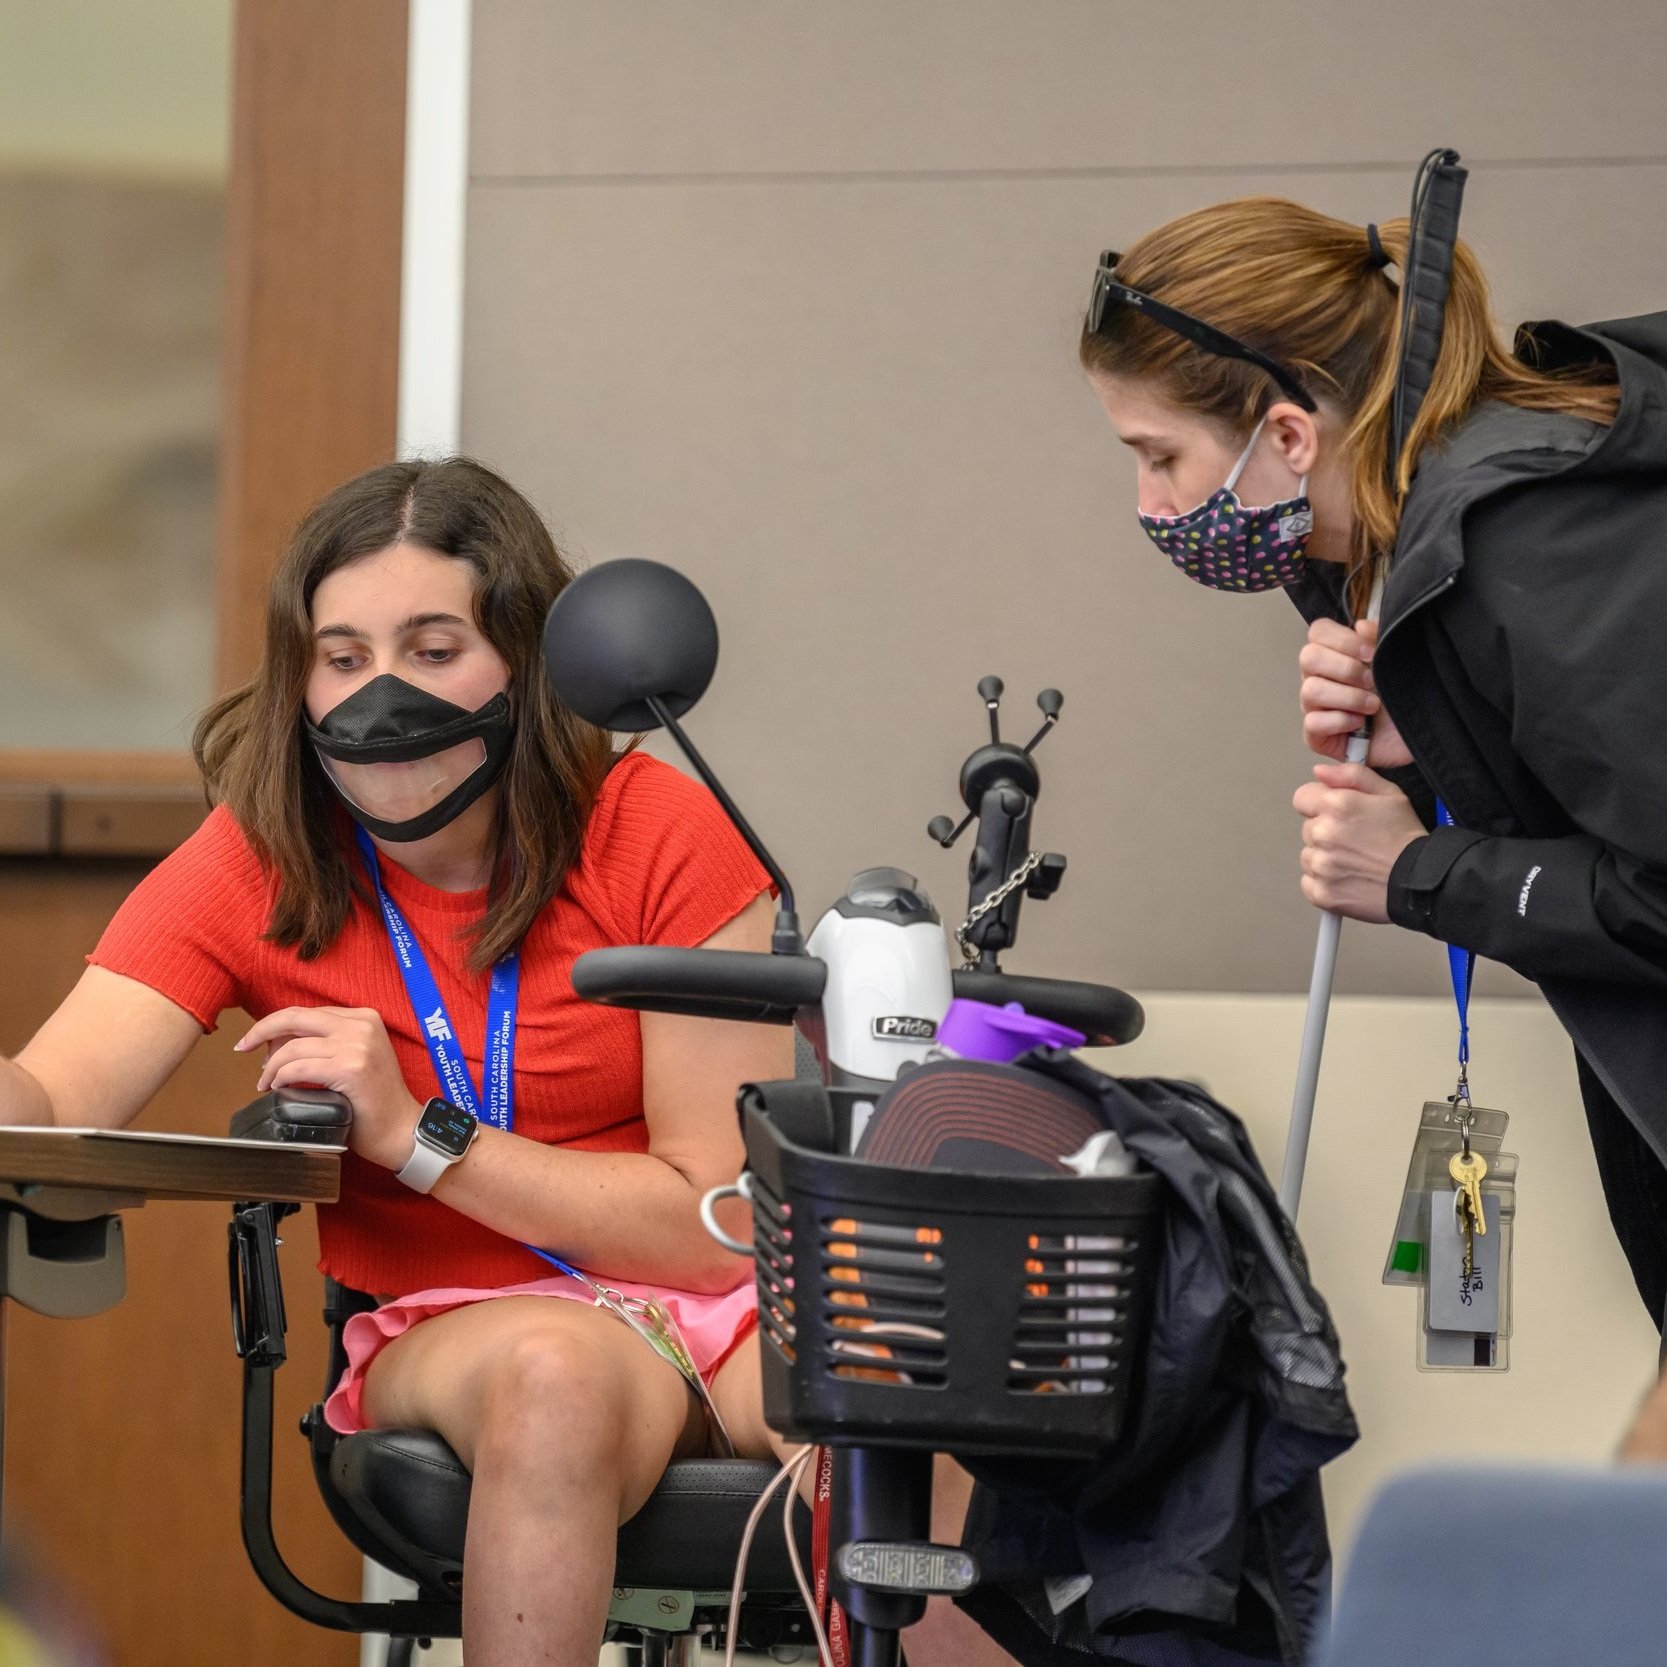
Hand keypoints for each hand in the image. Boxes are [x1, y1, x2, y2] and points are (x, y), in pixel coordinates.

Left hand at [235, 1006, 421, 1170]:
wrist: (399, 1128)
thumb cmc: (373, 1099)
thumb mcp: (354, 1057)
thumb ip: (325, 1043)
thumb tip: (276, 1043)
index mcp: (364, 1017)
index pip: (307, 1012)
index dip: (276, 1025)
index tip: (257, 1041)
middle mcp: (362, 1026)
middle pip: (295, 1017)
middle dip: (261, 1030)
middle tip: (242, 1047)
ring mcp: (357, 1046)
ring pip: (292, 1047)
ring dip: (270, 1067)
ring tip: (265, 1082)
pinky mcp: (350, 1069)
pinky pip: (298, 1068)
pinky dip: (280, 1077)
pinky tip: (276, 1087)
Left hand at [1292, 761, 1425, 922]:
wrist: (1421, 881)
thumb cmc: (1406, 839)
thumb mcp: (1389, 794)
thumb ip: (1352, 775)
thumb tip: (1320, 772)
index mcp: (1336, 805)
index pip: (1302, 798)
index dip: (1320, 804)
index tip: (1337, 814)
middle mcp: (1323, 834)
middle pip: (1308, 828)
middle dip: (1327, 831)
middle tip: (1357, 841)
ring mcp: (1320, 865)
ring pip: (1309, 855)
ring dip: (1325, 857)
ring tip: (1356, 861)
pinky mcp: (1320, 892)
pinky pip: (1310, 882)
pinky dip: (1325, 882)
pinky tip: (1350, 878)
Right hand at [1299, 618, 1412, 767]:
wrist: (1417, 736)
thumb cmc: (1404, 700)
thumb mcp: (1398, 662)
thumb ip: (1379, 639)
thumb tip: (1361, 625)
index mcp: (1336, 656)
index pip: (1319, 632)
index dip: (1342, 638)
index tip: (1370, 652)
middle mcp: (1320, 678)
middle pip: (1308, 657)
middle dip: (1345, 668)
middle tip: (1371, 681)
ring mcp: (1315, 707)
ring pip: (1311, 690)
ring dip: (1348, 697)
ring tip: (1372, 705)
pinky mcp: (1316, 735)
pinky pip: (1313, 722)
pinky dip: (1340, 721)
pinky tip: (1359, 724)